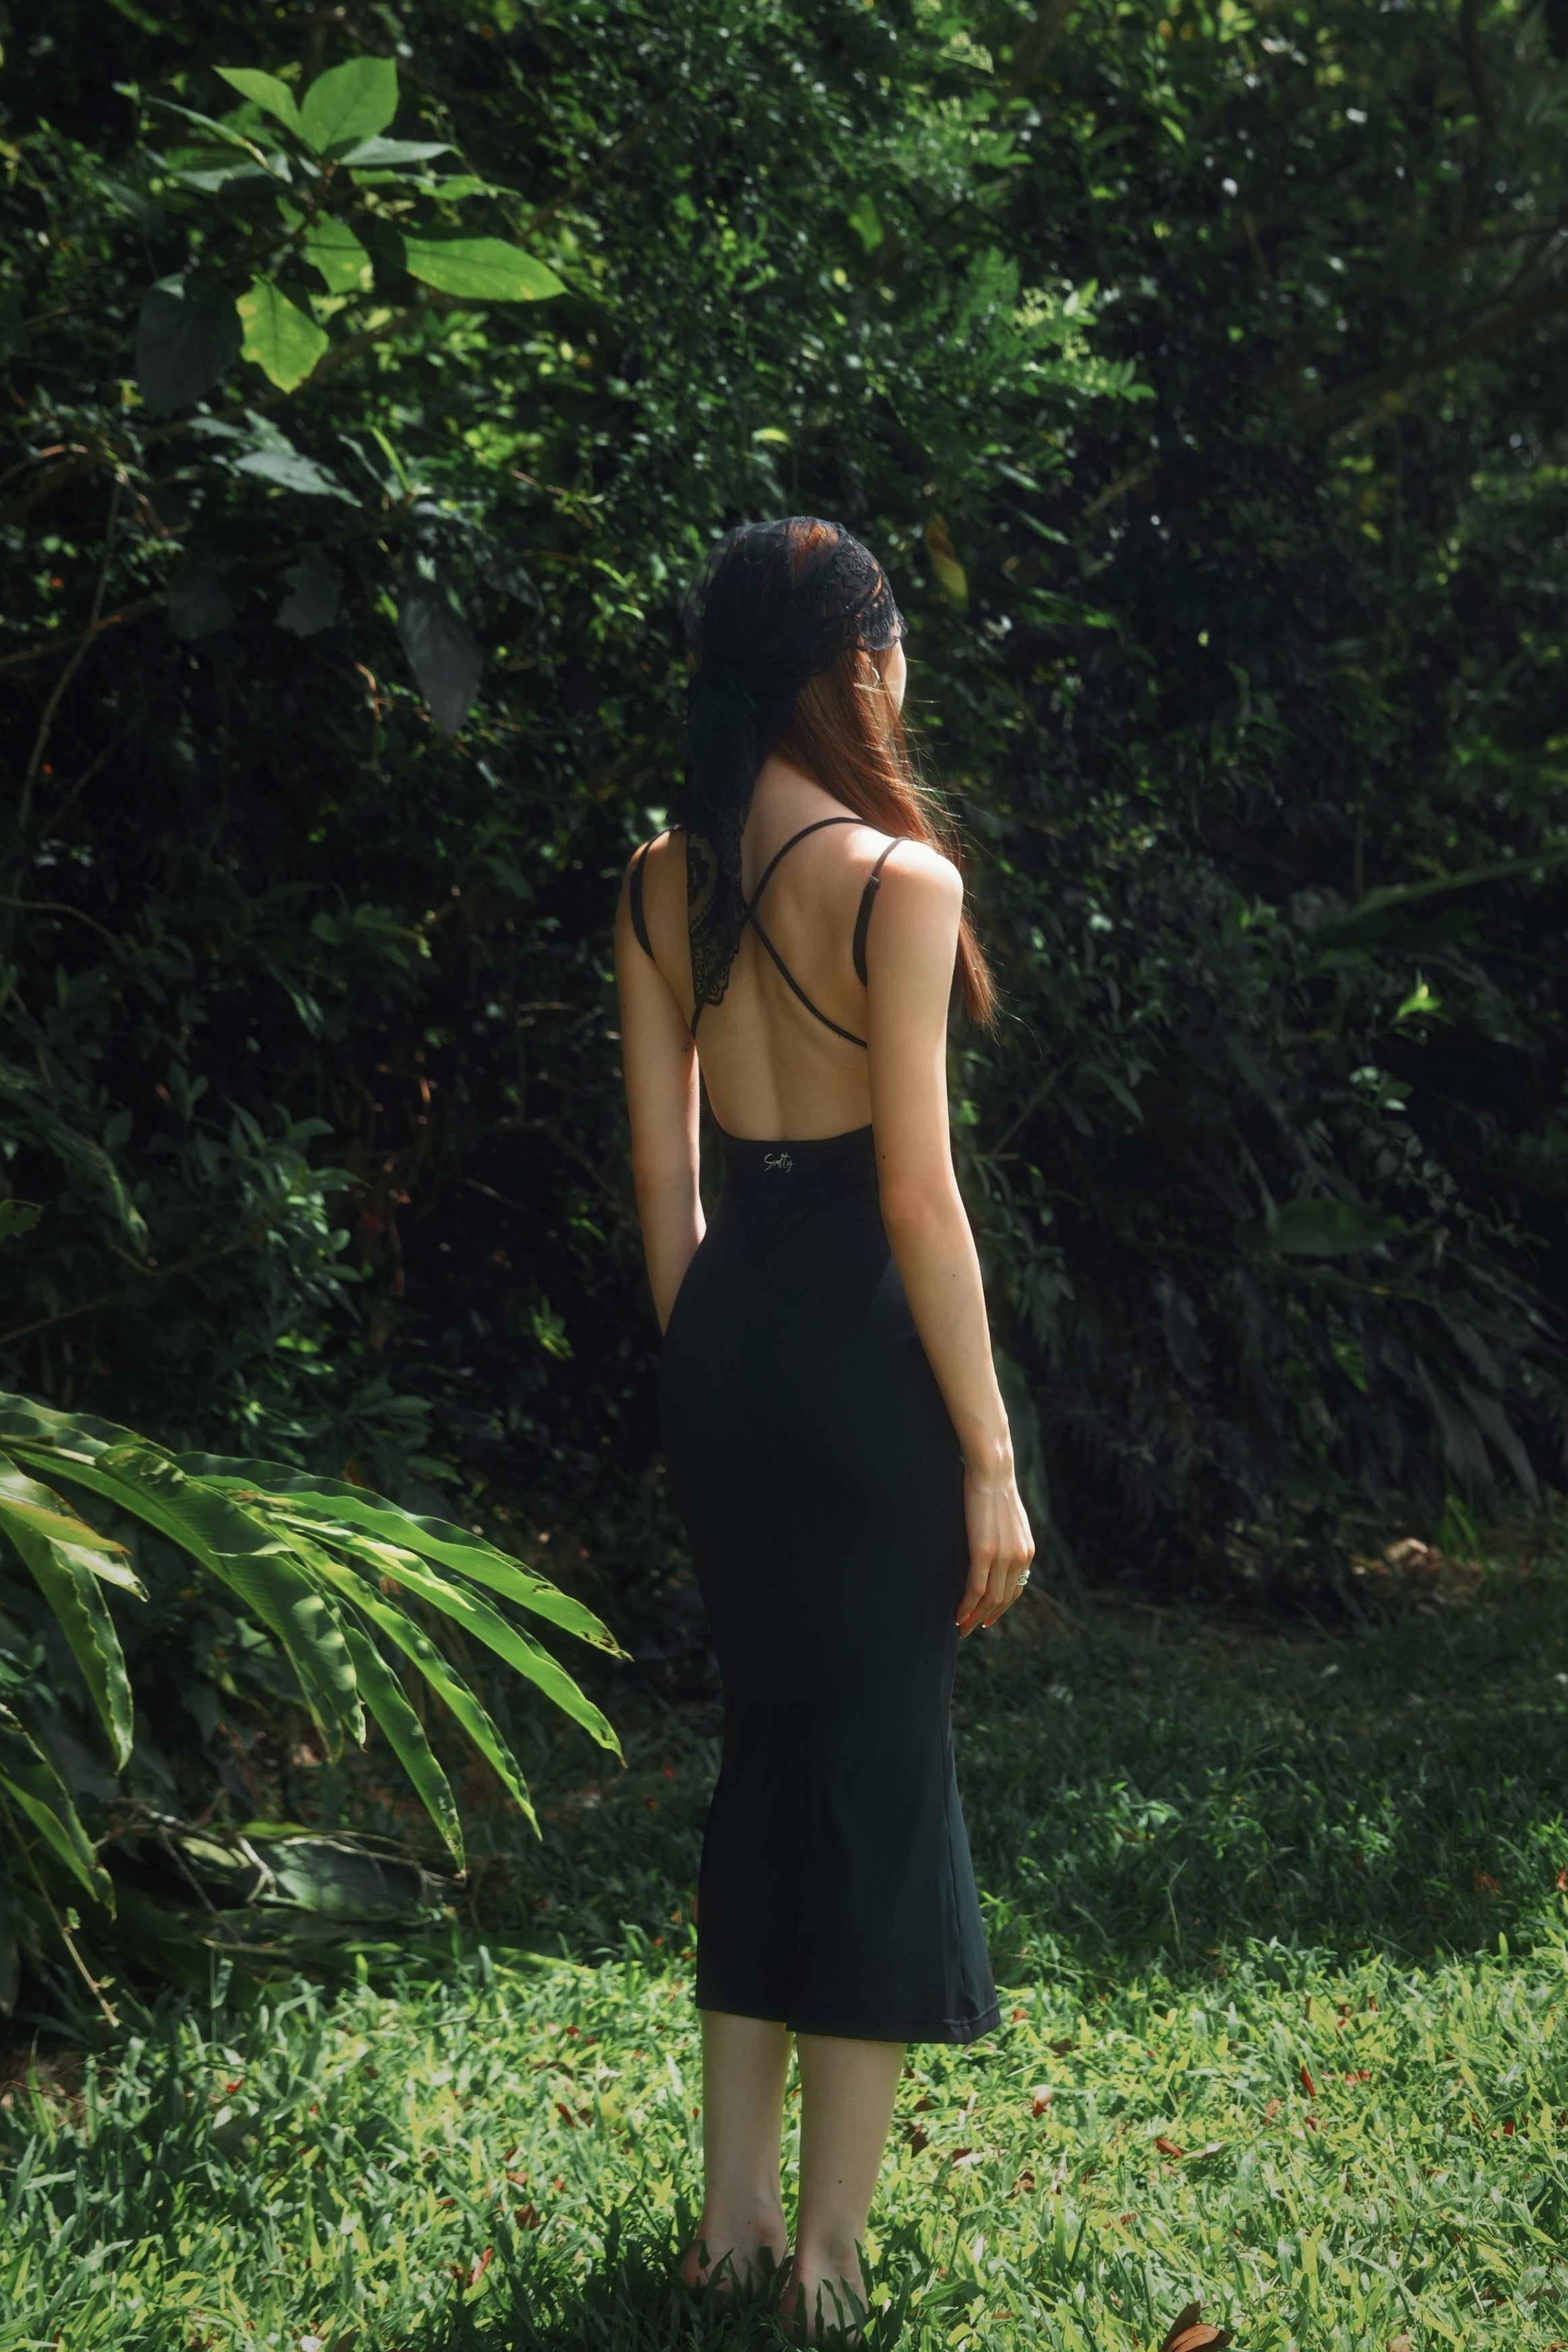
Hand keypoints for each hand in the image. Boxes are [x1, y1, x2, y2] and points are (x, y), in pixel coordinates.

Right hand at [955, 1459, 1034, 1635]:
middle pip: (1003, 1600)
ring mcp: (1003, 1557)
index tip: (986, 1618)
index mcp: (1026, 1551)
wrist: (992, 1471)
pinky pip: (976, 1589)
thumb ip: (1005, 1537)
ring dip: (974, 1618)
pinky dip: (966, 1606)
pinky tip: (956, 1615)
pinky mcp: (984, 1552)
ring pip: (989, 1600)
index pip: (1015, 1589)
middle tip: (970, 1630)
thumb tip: (993, 1546)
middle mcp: (1019, 1558)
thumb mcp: (1007, 1518)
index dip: (1000, 1608)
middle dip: (986, 1619)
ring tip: (960, 1629)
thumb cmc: (994, 1488)